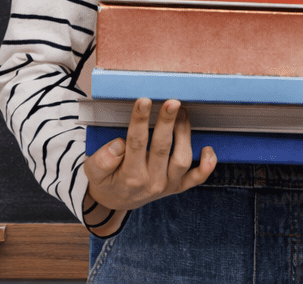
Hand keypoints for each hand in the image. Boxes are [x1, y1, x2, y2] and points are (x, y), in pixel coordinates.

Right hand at [82, 98, 216, 234]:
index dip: (140, 121)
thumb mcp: (94, 173)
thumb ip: (102, 160)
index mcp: (129, 176)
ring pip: (182, 159)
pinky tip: (208, 148)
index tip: (143, 101)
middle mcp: (152, 182)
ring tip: (182, 112)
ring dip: (184, 134)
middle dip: (167, 122)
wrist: (117, 202)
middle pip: (162, 148)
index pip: (135, 144)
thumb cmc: (107, 181)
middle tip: (172, 102)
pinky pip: (197, 178)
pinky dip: (207, 166)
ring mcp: (168, 185)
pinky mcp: (179, 186)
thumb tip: (119, 145)